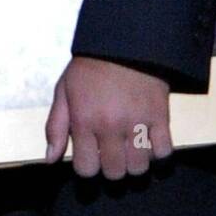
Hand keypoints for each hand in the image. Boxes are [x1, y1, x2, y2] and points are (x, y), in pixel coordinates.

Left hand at [45, 55, 172, 179]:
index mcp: (84, 120)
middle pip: (114, 172)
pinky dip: (157, 152)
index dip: (87, 166)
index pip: (86, 169)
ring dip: (134, 162)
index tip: (90, 156)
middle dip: (110, 167)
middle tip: (111, 152)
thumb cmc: (90, 68)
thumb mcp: (64, 91)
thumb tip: (51, 159)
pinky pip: (163, 152)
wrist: (123, 42)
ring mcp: (137, 122)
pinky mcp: (160, 116)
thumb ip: (55, 126)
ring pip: (139, 167)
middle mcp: (110, 125)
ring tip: (129, 148)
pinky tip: (148, 141)